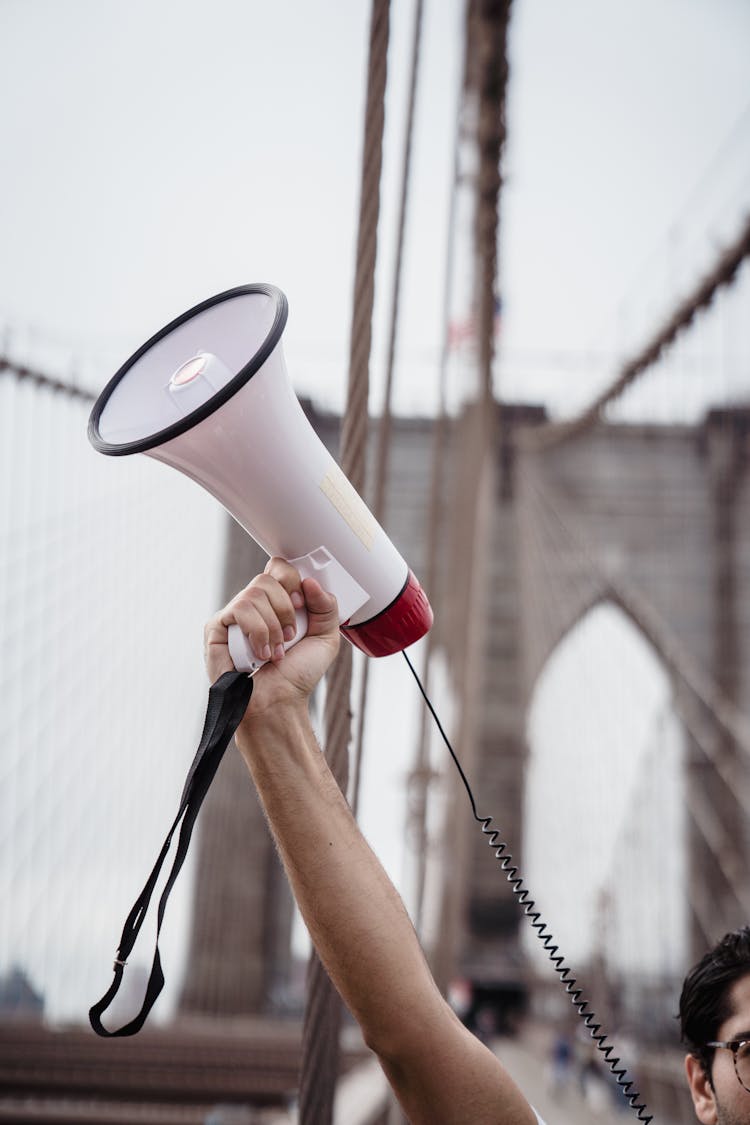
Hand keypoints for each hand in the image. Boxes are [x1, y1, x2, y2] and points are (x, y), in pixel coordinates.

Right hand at [204, 557, 339, 718]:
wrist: (277, 702)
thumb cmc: (297, 675)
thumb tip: (310, 582)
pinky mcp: (217, 627)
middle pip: (268, 577)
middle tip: (290, 635)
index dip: (292, 581)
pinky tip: (260, 653)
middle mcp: (254, 605)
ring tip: (275, 652)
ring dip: (273, 627)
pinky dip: (258, 632)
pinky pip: (239, 609)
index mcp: (276, 602)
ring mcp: (234, 615)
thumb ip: (327, 607)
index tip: (302, 605)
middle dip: (286, 609)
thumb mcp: (326, 638)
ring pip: (254, 593)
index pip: (279, 568)